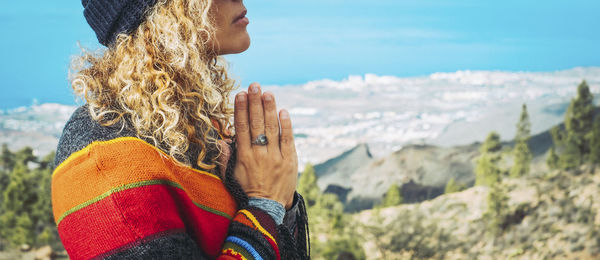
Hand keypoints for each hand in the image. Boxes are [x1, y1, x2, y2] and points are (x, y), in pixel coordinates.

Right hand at [233, 83, 297, 208]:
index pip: (242, 128)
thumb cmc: (246, 190)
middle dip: (255, 103)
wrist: (266, 208)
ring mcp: (275, 158)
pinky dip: (286, 125)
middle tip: (254, 86)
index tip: (239, 94)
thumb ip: (225, 157)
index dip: (240, 110)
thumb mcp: (230, 175)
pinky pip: (288, 140)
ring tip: (267, 93)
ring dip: (269, 109)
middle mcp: (259, 155)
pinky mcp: (289, 162)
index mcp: (244, 157)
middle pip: (257, 124)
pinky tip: (283, 111)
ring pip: (272, 129)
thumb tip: (220, 139)